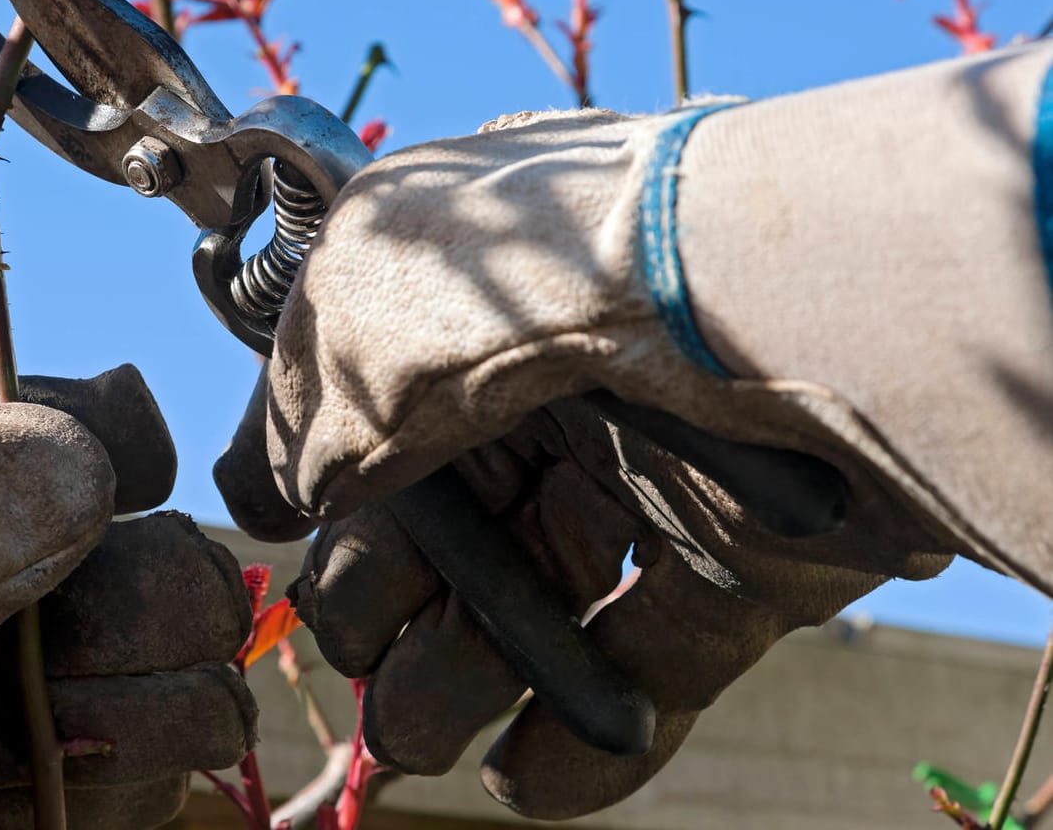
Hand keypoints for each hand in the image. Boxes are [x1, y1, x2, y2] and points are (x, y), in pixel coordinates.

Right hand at [217, 43, 1052, 817]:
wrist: (784, 288)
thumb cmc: (551, 278)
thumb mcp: (364, 326)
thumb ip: (303, 420)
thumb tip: (270, 493)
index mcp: (466, 292)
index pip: (368, 402)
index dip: (318, 480)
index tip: (280, 535)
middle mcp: (556, 377)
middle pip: (443, 520)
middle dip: (377, 608)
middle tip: (359, 665)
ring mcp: (656, 468)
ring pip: (536, 596)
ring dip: (457, 683)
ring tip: (420, 738)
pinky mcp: (745, 557)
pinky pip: (650, 651)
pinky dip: (585, 732)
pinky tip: (528, 776)